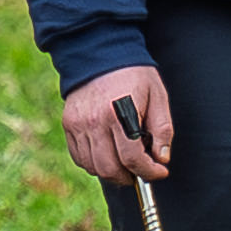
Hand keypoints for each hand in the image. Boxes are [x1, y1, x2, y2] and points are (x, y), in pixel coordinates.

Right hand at [60, 64, 176, 183]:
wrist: (100, 53)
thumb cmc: (134, 75)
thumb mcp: (157, 96)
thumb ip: (162, 129)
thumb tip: (162, 159)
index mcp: (120, 113)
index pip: (132, 158)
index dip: (149, 172)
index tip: (159, 172)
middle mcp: (95, 121)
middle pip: (110, 168)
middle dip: (130, 177)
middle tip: (141, 172)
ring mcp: (78, 124)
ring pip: (92, 167)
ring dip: (112, 173)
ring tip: (126, 164)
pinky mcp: (68, 124)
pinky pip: (79, 157)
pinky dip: (94, 164)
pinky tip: (108, 155)